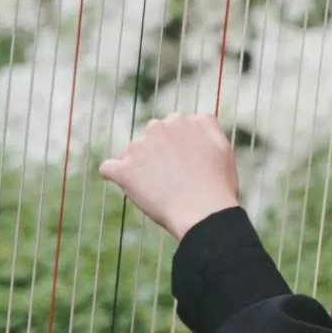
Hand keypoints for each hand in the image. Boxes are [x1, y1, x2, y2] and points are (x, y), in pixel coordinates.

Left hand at [100, 113, 240, 240]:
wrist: (203, 213)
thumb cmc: (217, 187)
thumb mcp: (223, 148)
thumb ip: (207, 128)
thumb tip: (196, 119)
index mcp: (183, 121)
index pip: (172, 129)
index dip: (177, 148)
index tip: (184, 166)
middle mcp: (159, 127)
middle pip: (150, 138)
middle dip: (156, 154)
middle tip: (171, 178)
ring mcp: (139, 147)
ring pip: (130, 153)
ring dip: (138, 166)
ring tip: (156, 190)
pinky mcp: (124, 170)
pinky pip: (108, 168)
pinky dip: (114, 175)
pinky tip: (123, 185)